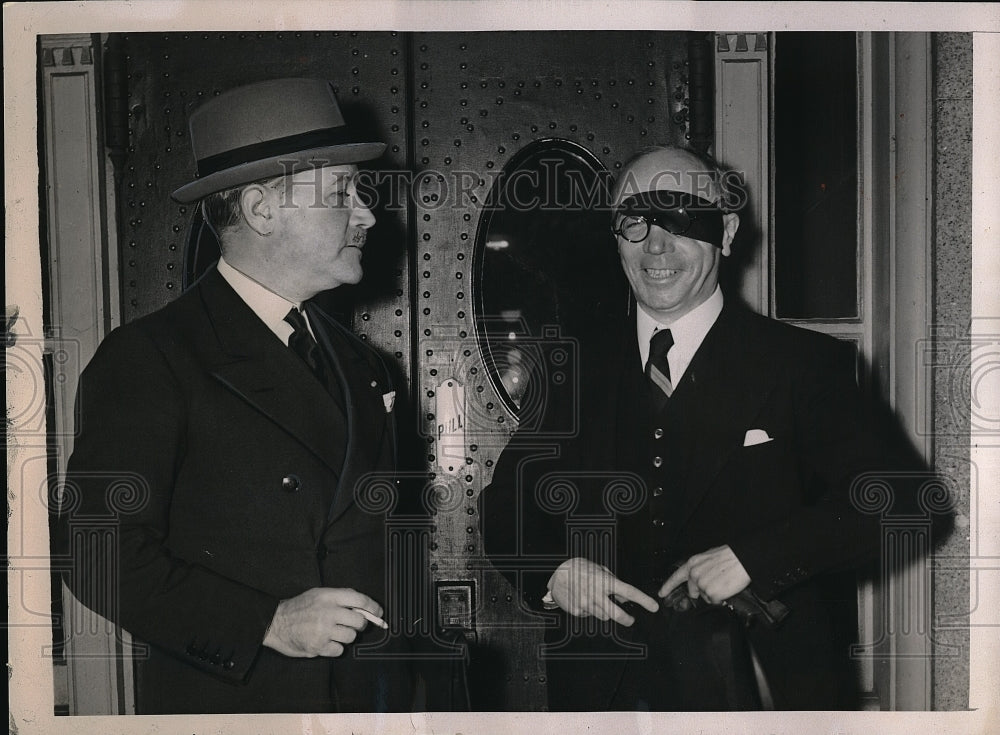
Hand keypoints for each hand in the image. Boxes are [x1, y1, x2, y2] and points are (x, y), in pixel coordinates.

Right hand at [263, 587, 381, 657]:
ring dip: (346, 636)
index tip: (379, 612)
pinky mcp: (318, 646)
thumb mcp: (318, 594)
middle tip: (352, 624)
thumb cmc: (298, 608)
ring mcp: (323, 630)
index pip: (359, 599)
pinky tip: (327, 642)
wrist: (275, 623)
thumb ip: (339, 597)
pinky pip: (339, 650)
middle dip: (359, 624)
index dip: (373, 606)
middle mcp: (328, 612)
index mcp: (329, 596)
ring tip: (334, 632)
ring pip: (351, 637)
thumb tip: (362, 604)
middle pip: (359, 621)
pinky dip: (336, 648)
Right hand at [547, 557, 658, 625]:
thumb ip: (613, 583)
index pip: (629, 592)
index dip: (643, 600)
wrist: (555, 573)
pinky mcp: (577, 611)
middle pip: (617, 613)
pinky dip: (590, 610)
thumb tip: (624, 598)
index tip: (653, 607)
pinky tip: (584, 599)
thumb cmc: (579, 568)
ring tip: (596, 599)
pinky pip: (589, 615)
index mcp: (604, 580)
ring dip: (605, 610)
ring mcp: (585, 604)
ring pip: (604, 616)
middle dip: (627, 619)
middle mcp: (595, 594)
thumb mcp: (598, 569)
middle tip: (631, 619)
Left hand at [658, 545, 750, 603]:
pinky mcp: (712, 593)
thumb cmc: (728, 557)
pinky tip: (726, 587)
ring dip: (713, 593)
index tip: (661, 594)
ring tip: (723, 581)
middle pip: (693, 591)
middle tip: (714, 583)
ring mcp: (702, 585)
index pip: (676, 577)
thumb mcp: (708, 558)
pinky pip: (714, 601)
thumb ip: (699, 568)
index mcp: (692, 564)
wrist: (742, 559)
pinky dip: (720, 597)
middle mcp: (694, 574)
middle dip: (700, 591)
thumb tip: (697, 578)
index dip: (667, 587)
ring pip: (706, 596)